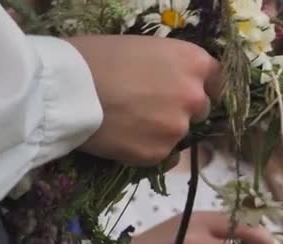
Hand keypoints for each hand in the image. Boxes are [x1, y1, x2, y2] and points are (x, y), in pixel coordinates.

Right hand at [68, 35, 220, 165]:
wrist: (65, 89)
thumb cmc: (97, 58)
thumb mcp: (145, 50)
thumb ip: (172, 69)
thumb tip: (178, 85)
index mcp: (194, 63)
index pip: (218, 81)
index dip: (203, 87)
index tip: (190, 92)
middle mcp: (194, 97)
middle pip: (200, 109)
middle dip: (181, 109)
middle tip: (149, 107)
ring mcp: (178, 128)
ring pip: (179, 133)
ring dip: (162, 130)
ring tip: (129, 122)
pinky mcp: (159, 154)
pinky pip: (161, 154)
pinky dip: (146, 148)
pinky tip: (123, 137)